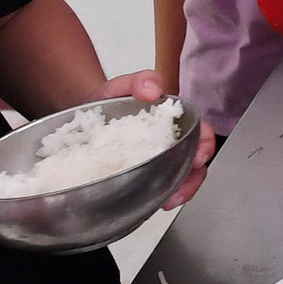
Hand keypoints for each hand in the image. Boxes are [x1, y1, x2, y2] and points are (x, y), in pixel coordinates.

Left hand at [99, 69, 214, 207]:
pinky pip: (160, 190)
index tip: (199, 155)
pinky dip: (161, 198)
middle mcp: (170, 143)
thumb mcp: (119, 87)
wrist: (78, 123)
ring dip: (180, 191)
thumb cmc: (106, 103)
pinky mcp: (142, 178)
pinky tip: (153, 202)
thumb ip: (137, 81)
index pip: (199, 131)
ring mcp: (157, 162)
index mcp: (171, 121)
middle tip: (182, 188)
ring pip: (181, 179)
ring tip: (167, 200)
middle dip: (194, 177)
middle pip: (195, 161)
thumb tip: (154, 91)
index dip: (204, 143)